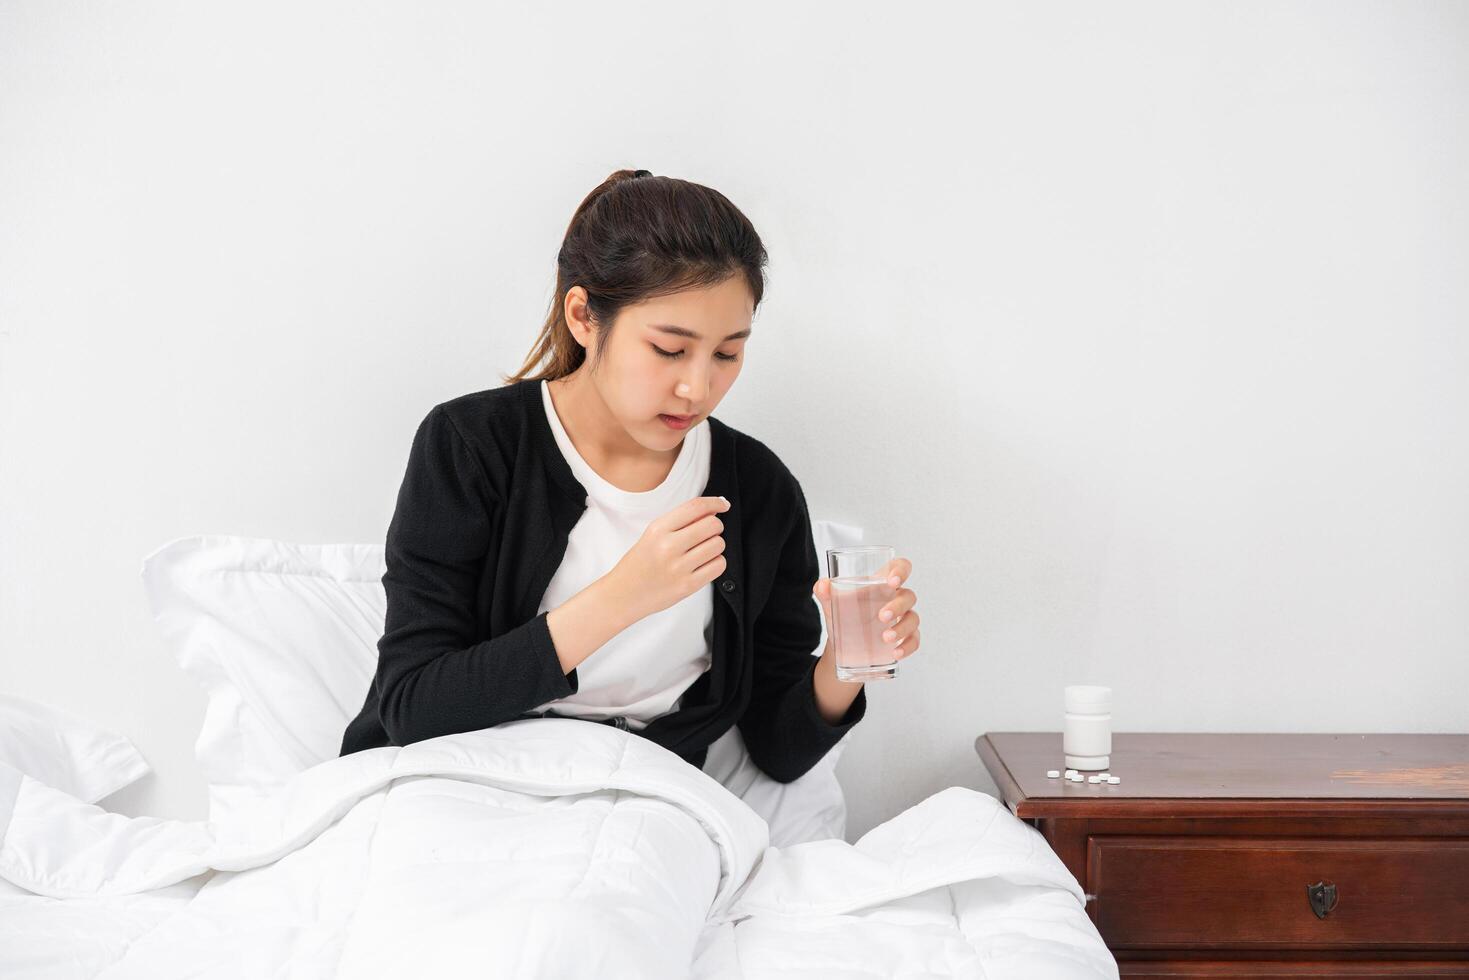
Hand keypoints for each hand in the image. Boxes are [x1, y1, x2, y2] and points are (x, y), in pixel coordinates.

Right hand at [606, 495, 729, 621]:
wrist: (623, 595)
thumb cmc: (639, 564)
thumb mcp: (652, 535)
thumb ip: (680, 522)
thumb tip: (713, 512)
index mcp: (658, 529)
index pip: (696, 507)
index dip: (715, 502)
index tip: (723, 504)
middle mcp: (668, 546)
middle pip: (712, 525)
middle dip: (715, 527)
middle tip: (708, 533)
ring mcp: (678, 567)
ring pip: (718, 545)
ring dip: (716, 546)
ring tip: (702, 551)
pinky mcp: (688, 586)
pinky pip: (718, 565)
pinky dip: (716, 562)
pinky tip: (704, 564)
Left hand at [812, 557, 920, 660]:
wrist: (843, 646)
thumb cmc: (843, 615)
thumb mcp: (832, 604)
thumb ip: (825, 592)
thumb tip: (822, 586)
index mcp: (881, 584)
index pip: (900, 567)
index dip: (901, 570)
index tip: (892, 581)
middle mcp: (895, 599)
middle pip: (908, 596)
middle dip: (898, 606)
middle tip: (881, 616)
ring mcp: (902, 619)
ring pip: (913, 618)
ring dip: (902, 628)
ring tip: (885, 638)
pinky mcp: (905, 638)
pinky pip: (914, 640)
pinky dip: (907, 646)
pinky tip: (895, 653)